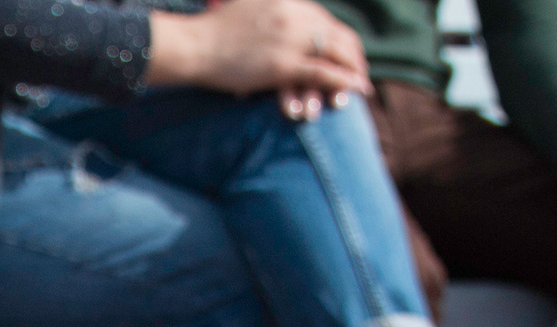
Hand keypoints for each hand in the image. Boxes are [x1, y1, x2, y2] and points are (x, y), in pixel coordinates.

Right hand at [146, 0, 369, 112]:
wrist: (194, 45)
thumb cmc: (213, 30)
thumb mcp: (248, 4)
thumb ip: (271, 7)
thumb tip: (278, 13)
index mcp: (290, 2)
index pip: (325, 20)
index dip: (339, 39)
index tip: (344, 53)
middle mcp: (296, 16)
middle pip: (338, 35)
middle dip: (353, 56)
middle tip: (359, 72)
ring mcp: (292, 39)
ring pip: (336, 53)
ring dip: (354, 70)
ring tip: (362, 85)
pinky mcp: (284, 64)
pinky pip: (324, 72)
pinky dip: (344, 80)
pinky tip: (356, 89)